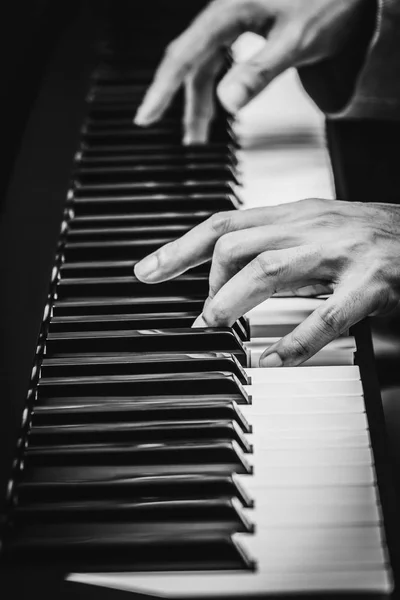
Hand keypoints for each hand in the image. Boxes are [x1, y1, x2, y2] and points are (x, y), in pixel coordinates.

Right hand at [134, 0, 366, 142]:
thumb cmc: (328, 1)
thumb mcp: (295, 41)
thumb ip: (259, 73)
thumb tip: (226, 102)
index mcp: (229, 12)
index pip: (184, 56)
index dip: (162, 90)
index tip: (145, 117)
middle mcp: (226, 12)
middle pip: (192, 63)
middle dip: (184, 104)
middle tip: (182, 139)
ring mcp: (235, 18)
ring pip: (206, 63)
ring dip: (200, 100)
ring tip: (198, 134)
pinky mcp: (246, 24)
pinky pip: (220, 58)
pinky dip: (216, 84)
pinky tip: (217, 103)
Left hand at [134, 199, 399, 365]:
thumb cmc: (369, 235)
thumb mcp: (315, 229)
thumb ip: (273, 246)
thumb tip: (226, 278)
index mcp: (295, 214)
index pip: (224, 223)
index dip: (180, 248)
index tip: (147, 272)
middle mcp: (311, 227)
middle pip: (236, 243)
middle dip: (205, 282)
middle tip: (201, 317)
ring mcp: (340, 253)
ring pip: (269, 268)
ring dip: (231, 300)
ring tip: (213, 325)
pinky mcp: (371, 284)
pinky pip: (327, 316)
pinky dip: (294, 341)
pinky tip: (271, 359)